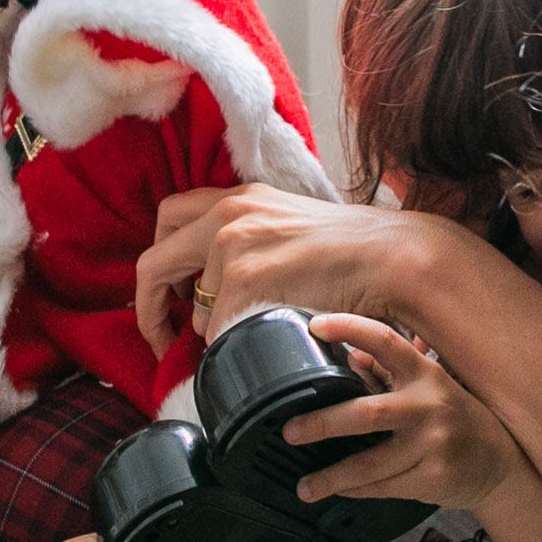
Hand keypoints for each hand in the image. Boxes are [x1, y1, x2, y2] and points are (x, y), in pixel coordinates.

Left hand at [135, 184, 465, 355]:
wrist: (393, 258)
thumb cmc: (356, 251)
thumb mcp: (291, 224)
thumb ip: (252, 239)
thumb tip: (217, 285)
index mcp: (240, 197)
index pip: (169, 219)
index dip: (160, 263)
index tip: (168, 295)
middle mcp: (229, 215)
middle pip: (154, 262)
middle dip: (148, 307)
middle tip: (161, 336)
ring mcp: (234, 247)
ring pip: (193, 307)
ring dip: (212, 329)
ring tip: (249, 334)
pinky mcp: (246, 279)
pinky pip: (218, 329)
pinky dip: (234, 344)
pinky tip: (262, 341)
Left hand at [287, 312, 523, 511]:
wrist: (500, 463)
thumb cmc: (456, 419)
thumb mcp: (428, 388)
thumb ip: (389, 373)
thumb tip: (345, 357)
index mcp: (425, 374)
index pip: (385, 342)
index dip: (350, 329)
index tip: (315, 326)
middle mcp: (429, 405)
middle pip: (367, 412)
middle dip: (323, 423)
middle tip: (290, 431)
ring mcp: (434, 444)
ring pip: (370, 464)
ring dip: (331, 477)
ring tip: (303, 485)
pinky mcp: (435, 478)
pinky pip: (384, 487)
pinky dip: (355, 490)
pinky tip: (338, 490)